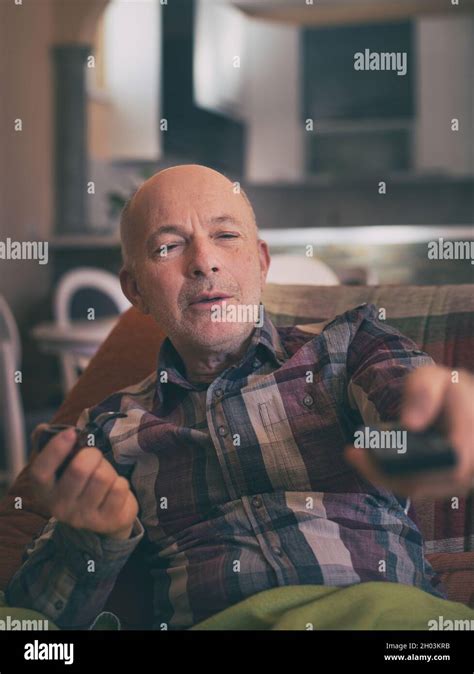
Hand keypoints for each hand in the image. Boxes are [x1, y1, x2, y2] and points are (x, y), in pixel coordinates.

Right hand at [29, 425, 138, 539]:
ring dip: (108, 470)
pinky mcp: (106, 521)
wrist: (104, 515)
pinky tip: (114, 490)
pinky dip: (121, 483)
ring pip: (102, 477)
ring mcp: (83, 517)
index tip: (71, 432)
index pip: (41, 472)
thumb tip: (43, 429)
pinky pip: (119, 488)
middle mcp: (59, 507)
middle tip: (94, 457)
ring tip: (104, 476)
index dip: (55, 450)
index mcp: (44, 491)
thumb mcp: (64, 467)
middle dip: (92, 454)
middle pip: (79, 469)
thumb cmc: (83, 482)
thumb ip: (50, 446)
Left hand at [345, 365, 473, 498]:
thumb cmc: (446, 389)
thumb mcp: (435, 378)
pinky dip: (389, 476)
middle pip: (426, 482)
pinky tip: (367, 461)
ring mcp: (462, 480)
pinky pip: (415, 488)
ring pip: (418, 489)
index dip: (415, 466)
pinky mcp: (444, 486)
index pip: (451, 464)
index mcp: (473, 433)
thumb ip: (423, 392)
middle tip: (353, 453)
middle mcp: (472, 465)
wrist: (458, 404)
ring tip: (356, 455)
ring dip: (383, 475)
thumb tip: (410, 425)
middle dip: (385, 471)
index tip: (378, 453)